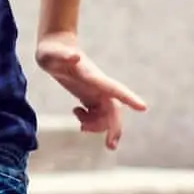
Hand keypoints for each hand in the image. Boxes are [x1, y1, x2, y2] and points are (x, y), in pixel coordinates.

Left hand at [35, 31, 149, 149]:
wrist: (54, 46)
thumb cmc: (51, 50)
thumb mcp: (50, 54)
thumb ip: (62, 56)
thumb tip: (74, 56)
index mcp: (92, 77)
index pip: (114, 89)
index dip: (129, 98)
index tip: (143, 107)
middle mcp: (98, 85)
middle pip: (113, 110)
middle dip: (115, 128)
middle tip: (110, 147)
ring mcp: (95, 90)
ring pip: (106, 115)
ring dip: (98, 126)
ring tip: (80, 125)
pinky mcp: (89, 94)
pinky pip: (97, 114)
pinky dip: (90, 121)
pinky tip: (77, 114)